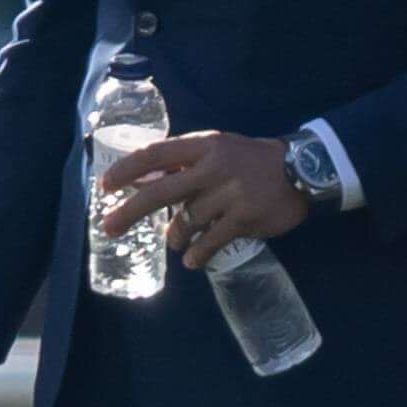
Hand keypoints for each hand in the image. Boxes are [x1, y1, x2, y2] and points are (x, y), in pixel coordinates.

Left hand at [96, 131, 308, 268]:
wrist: (302, 170)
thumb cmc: (249, 161)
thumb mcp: (217, 149)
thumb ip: (184, 161)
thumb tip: (141, 180)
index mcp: (204, 145)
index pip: (156, 154)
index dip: (128, 170)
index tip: (105, 186)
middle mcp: (214, 167)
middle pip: (161, 192)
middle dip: (130, 212)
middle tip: (109, 228)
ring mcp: (230, 193)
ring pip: (185, 222)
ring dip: (174, 237)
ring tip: (175, 241)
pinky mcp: (244, 218)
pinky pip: (210, 242)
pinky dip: (196, 254)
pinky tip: (191, 260)